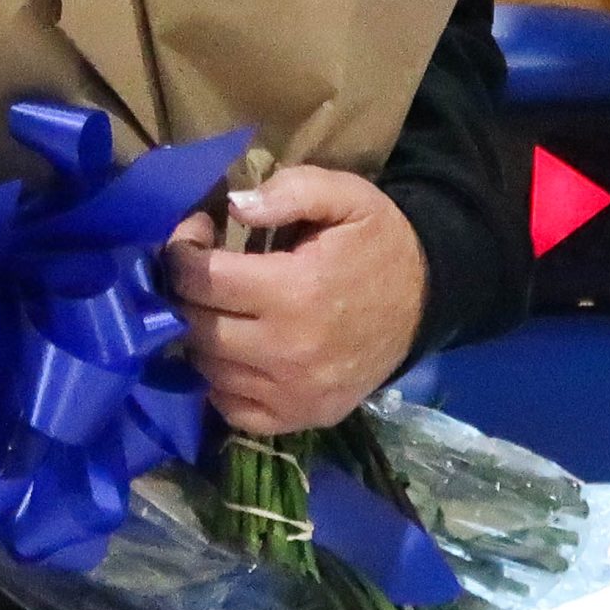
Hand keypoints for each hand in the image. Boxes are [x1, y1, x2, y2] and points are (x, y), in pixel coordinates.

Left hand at [165, 170, 429, 434]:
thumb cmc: (376, 244)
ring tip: (214, 306)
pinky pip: (233, 409)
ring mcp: (296, 393)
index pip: (201, 279)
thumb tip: (235, 207)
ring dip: (197, 334)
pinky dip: (220, 381)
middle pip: (195, 326)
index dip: (182, 250)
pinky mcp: (303, 417)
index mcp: (295, 292)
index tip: (196, 231)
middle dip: (182, 292)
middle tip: (197, 269)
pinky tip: (231, 349)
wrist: (427, 300)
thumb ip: (289, 192)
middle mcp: (289, 351)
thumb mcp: (345, 196)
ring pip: (207, 368)